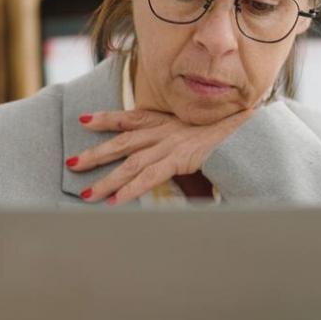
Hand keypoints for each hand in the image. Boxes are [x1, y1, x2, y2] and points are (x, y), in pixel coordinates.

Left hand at [68, 108, 251, 203]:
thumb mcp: (200, 132)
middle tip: (70, 163)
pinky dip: (131, 190)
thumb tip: (176, 153)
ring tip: (87, 195)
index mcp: (169, 121)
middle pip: (122, 142)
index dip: (107, 118)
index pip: (132, 117)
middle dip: (95, 153)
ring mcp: (170, 144)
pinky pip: (149, 177)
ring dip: (107, 181)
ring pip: (130, 164)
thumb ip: (183, 141)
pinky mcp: (179, 159)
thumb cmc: (229, 134)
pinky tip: (115, 202)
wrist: (250, 132)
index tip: (85, 120)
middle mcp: (165, 130)